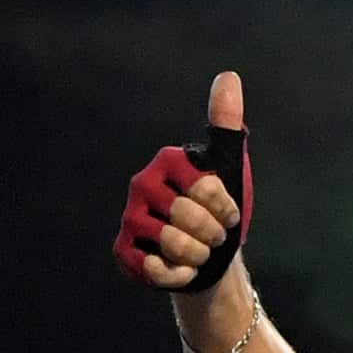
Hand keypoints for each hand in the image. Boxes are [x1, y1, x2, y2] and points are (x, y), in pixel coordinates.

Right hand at [112, 72, 246, 289]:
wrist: (211, 258)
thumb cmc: (221, 211)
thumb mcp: (229, 167)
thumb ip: (227, 125)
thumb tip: (228, 76)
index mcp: (167, 162)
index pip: (208, 189)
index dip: (226, 208)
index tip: (226, 210)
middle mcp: (141, 185)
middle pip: (189, 218)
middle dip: (213, 234)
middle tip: (211, 235)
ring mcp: (130, 219)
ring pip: (174, 244)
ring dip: (198, 256)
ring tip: (197, 251)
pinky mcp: (123, 252)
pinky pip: (157, 269)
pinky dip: (179, 275)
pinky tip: (180, 268)